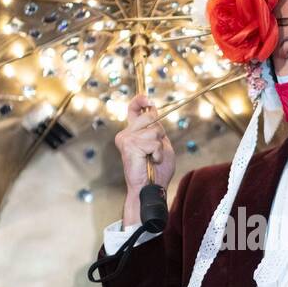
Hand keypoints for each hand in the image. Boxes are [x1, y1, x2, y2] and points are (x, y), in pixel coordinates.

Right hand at [114, 94, 175, 224]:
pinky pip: (153, 142)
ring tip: (152, 158)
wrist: (151, 188)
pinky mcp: (129, 146)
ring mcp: (126, 139)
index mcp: (133, 133)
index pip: (133, 110)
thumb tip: (153, 110)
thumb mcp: (161, 144)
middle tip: (155, 151)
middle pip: (150, 117)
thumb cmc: (157, 170)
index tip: (147, 98)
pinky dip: (157, 153)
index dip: (140, 101)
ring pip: (153, 130)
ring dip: (159, 146)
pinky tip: (151, 161)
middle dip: (159, 133)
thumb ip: (156, 129)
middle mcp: (126, 134)